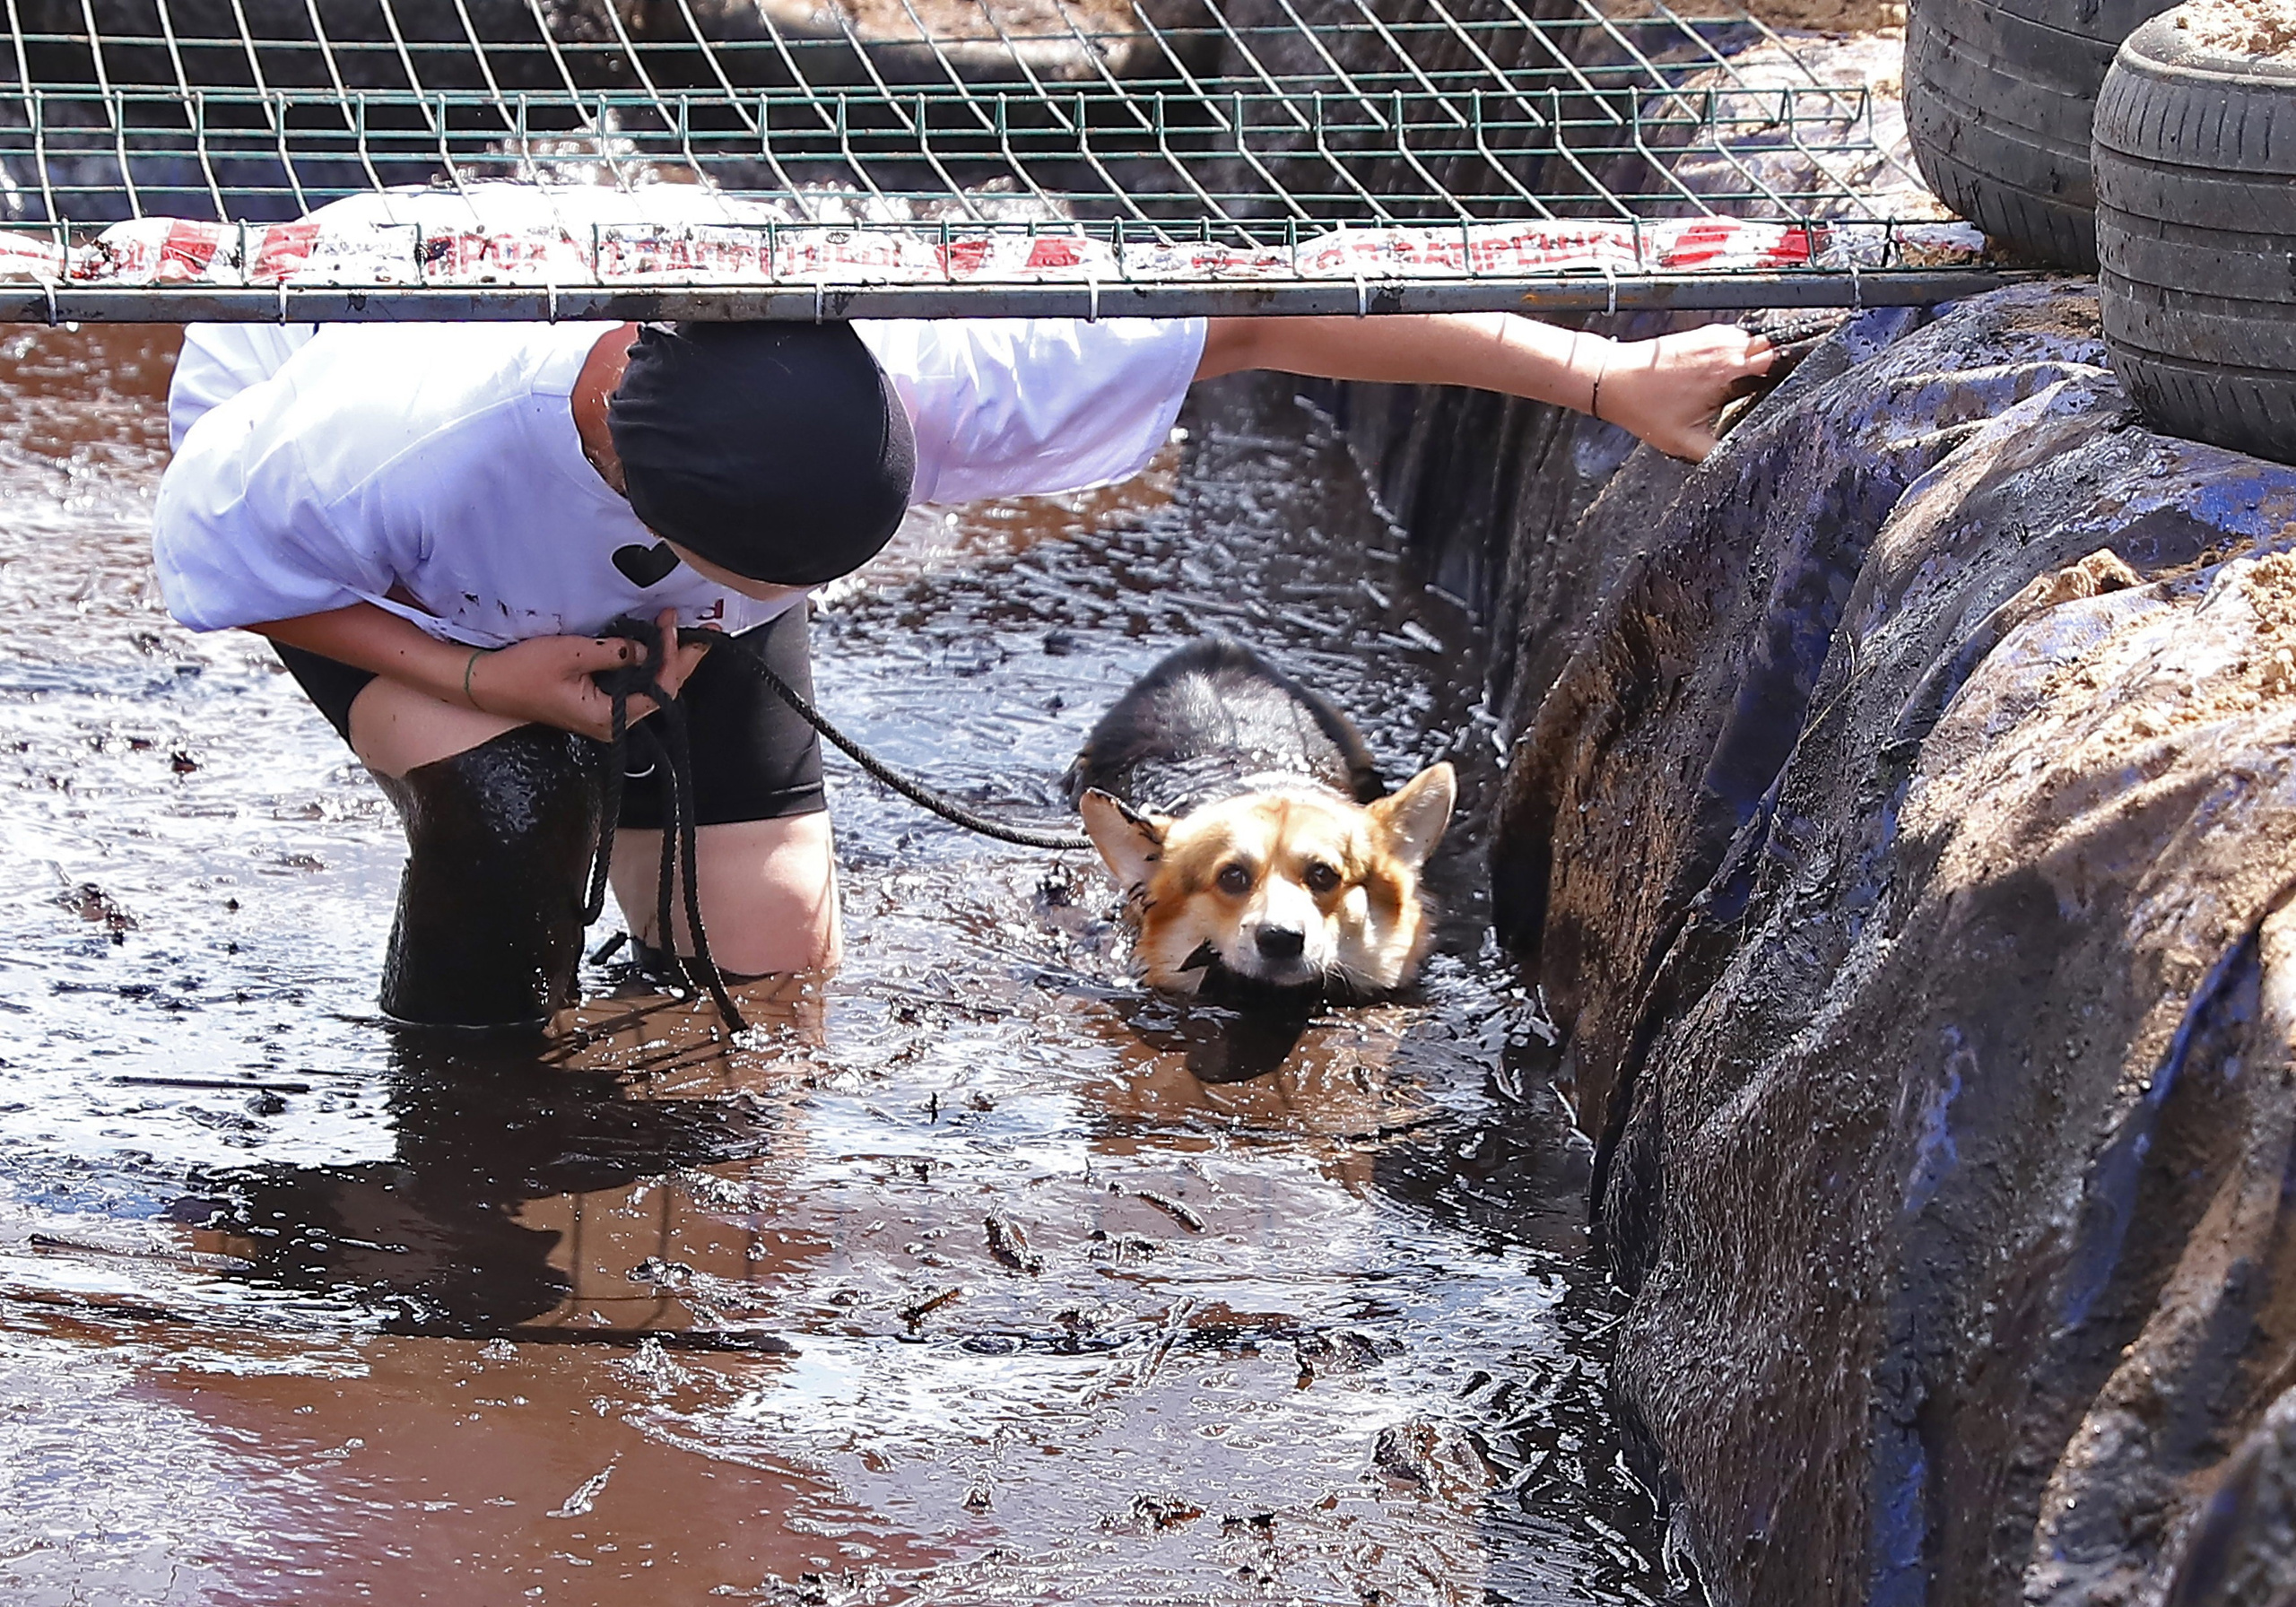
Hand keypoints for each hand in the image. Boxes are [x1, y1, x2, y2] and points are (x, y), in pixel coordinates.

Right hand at [468, 609, 713, 739]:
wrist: (488, 685)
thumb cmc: (523, 672)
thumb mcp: (572, 655)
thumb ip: (615, 653)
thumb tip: (648, 647)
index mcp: (609, 719)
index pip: (659, 690)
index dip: (672, 658)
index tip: (672, 626)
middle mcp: (613, 724)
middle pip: (661, 692)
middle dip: (681, 660)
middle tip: (700, 630)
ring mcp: (606, 716)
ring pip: (650, 689)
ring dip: (667, 661)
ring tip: (681, 632)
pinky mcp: (599, 704)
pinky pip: (634, 686)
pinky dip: (647, 665)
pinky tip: (656, 645)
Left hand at [1596, 325, 1776, 462]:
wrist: (1613, 379)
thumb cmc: (1644, 407)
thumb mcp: (1685, 442)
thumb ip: (1720, 451)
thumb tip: (1746, 459)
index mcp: (1727, 369)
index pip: (1777, 360)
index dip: (1785, 375)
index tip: (1784, 392)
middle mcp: (1724, 346)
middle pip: (1770, 349)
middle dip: (1772, 368)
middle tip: (1763, 392)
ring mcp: (1714, 336)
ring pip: (1753, 342)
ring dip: (1754, 359)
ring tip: (1744, 383)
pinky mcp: (1702, 333)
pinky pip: (1734, 339)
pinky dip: (1737, 353)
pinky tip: (1726, 373)